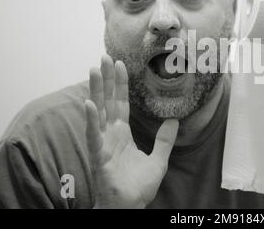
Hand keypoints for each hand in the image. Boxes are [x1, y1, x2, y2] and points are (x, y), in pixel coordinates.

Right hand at [84, 55, 178, 207]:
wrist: (130, 207)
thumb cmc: (138, 187)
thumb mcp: (158, 159)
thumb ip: (164, 139)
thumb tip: (174, 120)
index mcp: (122, 134)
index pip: (121, 103)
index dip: (120, 84)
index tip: (120, 64)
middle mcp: (110, 134)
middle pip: (108, 101)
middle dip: (106, 79)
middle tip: (104, 56)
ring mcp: (103, 143)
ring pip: (98, 112)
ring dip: (96, 91)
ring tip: (95, 70)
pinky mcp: (99, 156)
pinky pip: (94, 135)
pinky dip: (90, 119)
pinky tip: (88, 103)